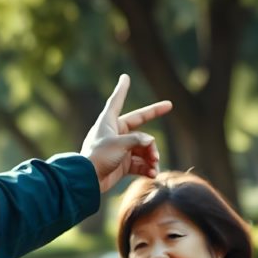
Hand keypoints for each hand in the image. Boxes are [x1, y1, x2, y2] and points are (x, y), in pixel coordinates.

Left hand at [80, 74, 172, 192]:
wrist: (87, 180)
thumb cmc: (99, 157)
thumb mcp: (119, 144)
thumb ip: (138, 140)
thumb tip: (151, 142)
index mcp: (109, 122)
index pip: (117, 100)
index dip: (122, 88)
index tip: (125, 77)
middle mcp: (116, 133)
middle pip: (140, 127)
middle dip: (153, 127)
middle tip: (169, 106)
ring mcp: (121, 149)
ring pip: (143, 149)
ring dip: (152, 157)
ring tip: (155, 165)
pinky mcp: (123, 164)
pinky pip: (140, 164)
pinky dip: (147, 168)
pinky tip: (153, 174)